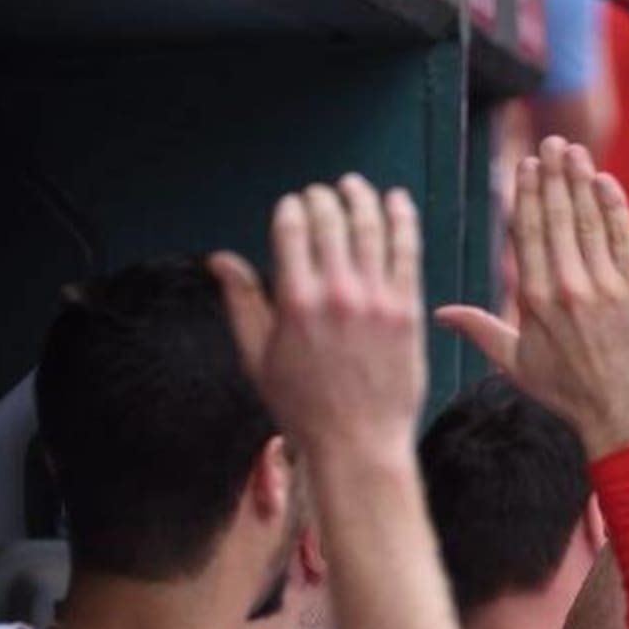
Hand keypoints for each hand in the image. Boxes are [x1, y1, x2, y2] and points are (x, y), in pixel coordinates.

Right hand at [214, 176, 427, 457]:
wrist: (358, 442)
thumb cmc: (303, 406)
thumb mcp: (258, 357)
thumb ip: (242, 302)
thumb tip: (220, 259)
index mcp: (294, 301)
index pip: (292, 229)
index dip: (292, 208)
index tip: (293, 205)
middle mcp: (336, 294)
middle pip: (330, 221)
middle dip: (323, 198)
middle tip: (323, 193)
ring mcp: (376, 301)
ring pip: (371, 229)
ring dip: (362, 198)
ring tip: (356, 186)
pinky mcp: (407, 310)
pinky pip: (407, 252)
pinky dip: (403, 220)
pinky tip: (398, 202)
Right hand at [437, 136, 628, 458]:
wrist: (621, 414)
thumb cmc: (569, 394)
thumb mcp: (516, 364)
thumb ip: (480, 330)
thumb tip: (440, 313)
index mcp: (534, 300)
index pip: (526, 234)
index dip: (526, 195)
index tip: (526, 166)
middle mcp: (565, 287)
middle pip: (555, 218)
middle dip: (552, 176)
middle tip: (552, 143)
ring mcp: (603, 287)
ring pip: (587, 221)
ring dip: (580, 181)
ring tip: (575, 150)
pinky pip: (622, 238)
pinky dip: (613, 206)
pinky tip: (605, 180)